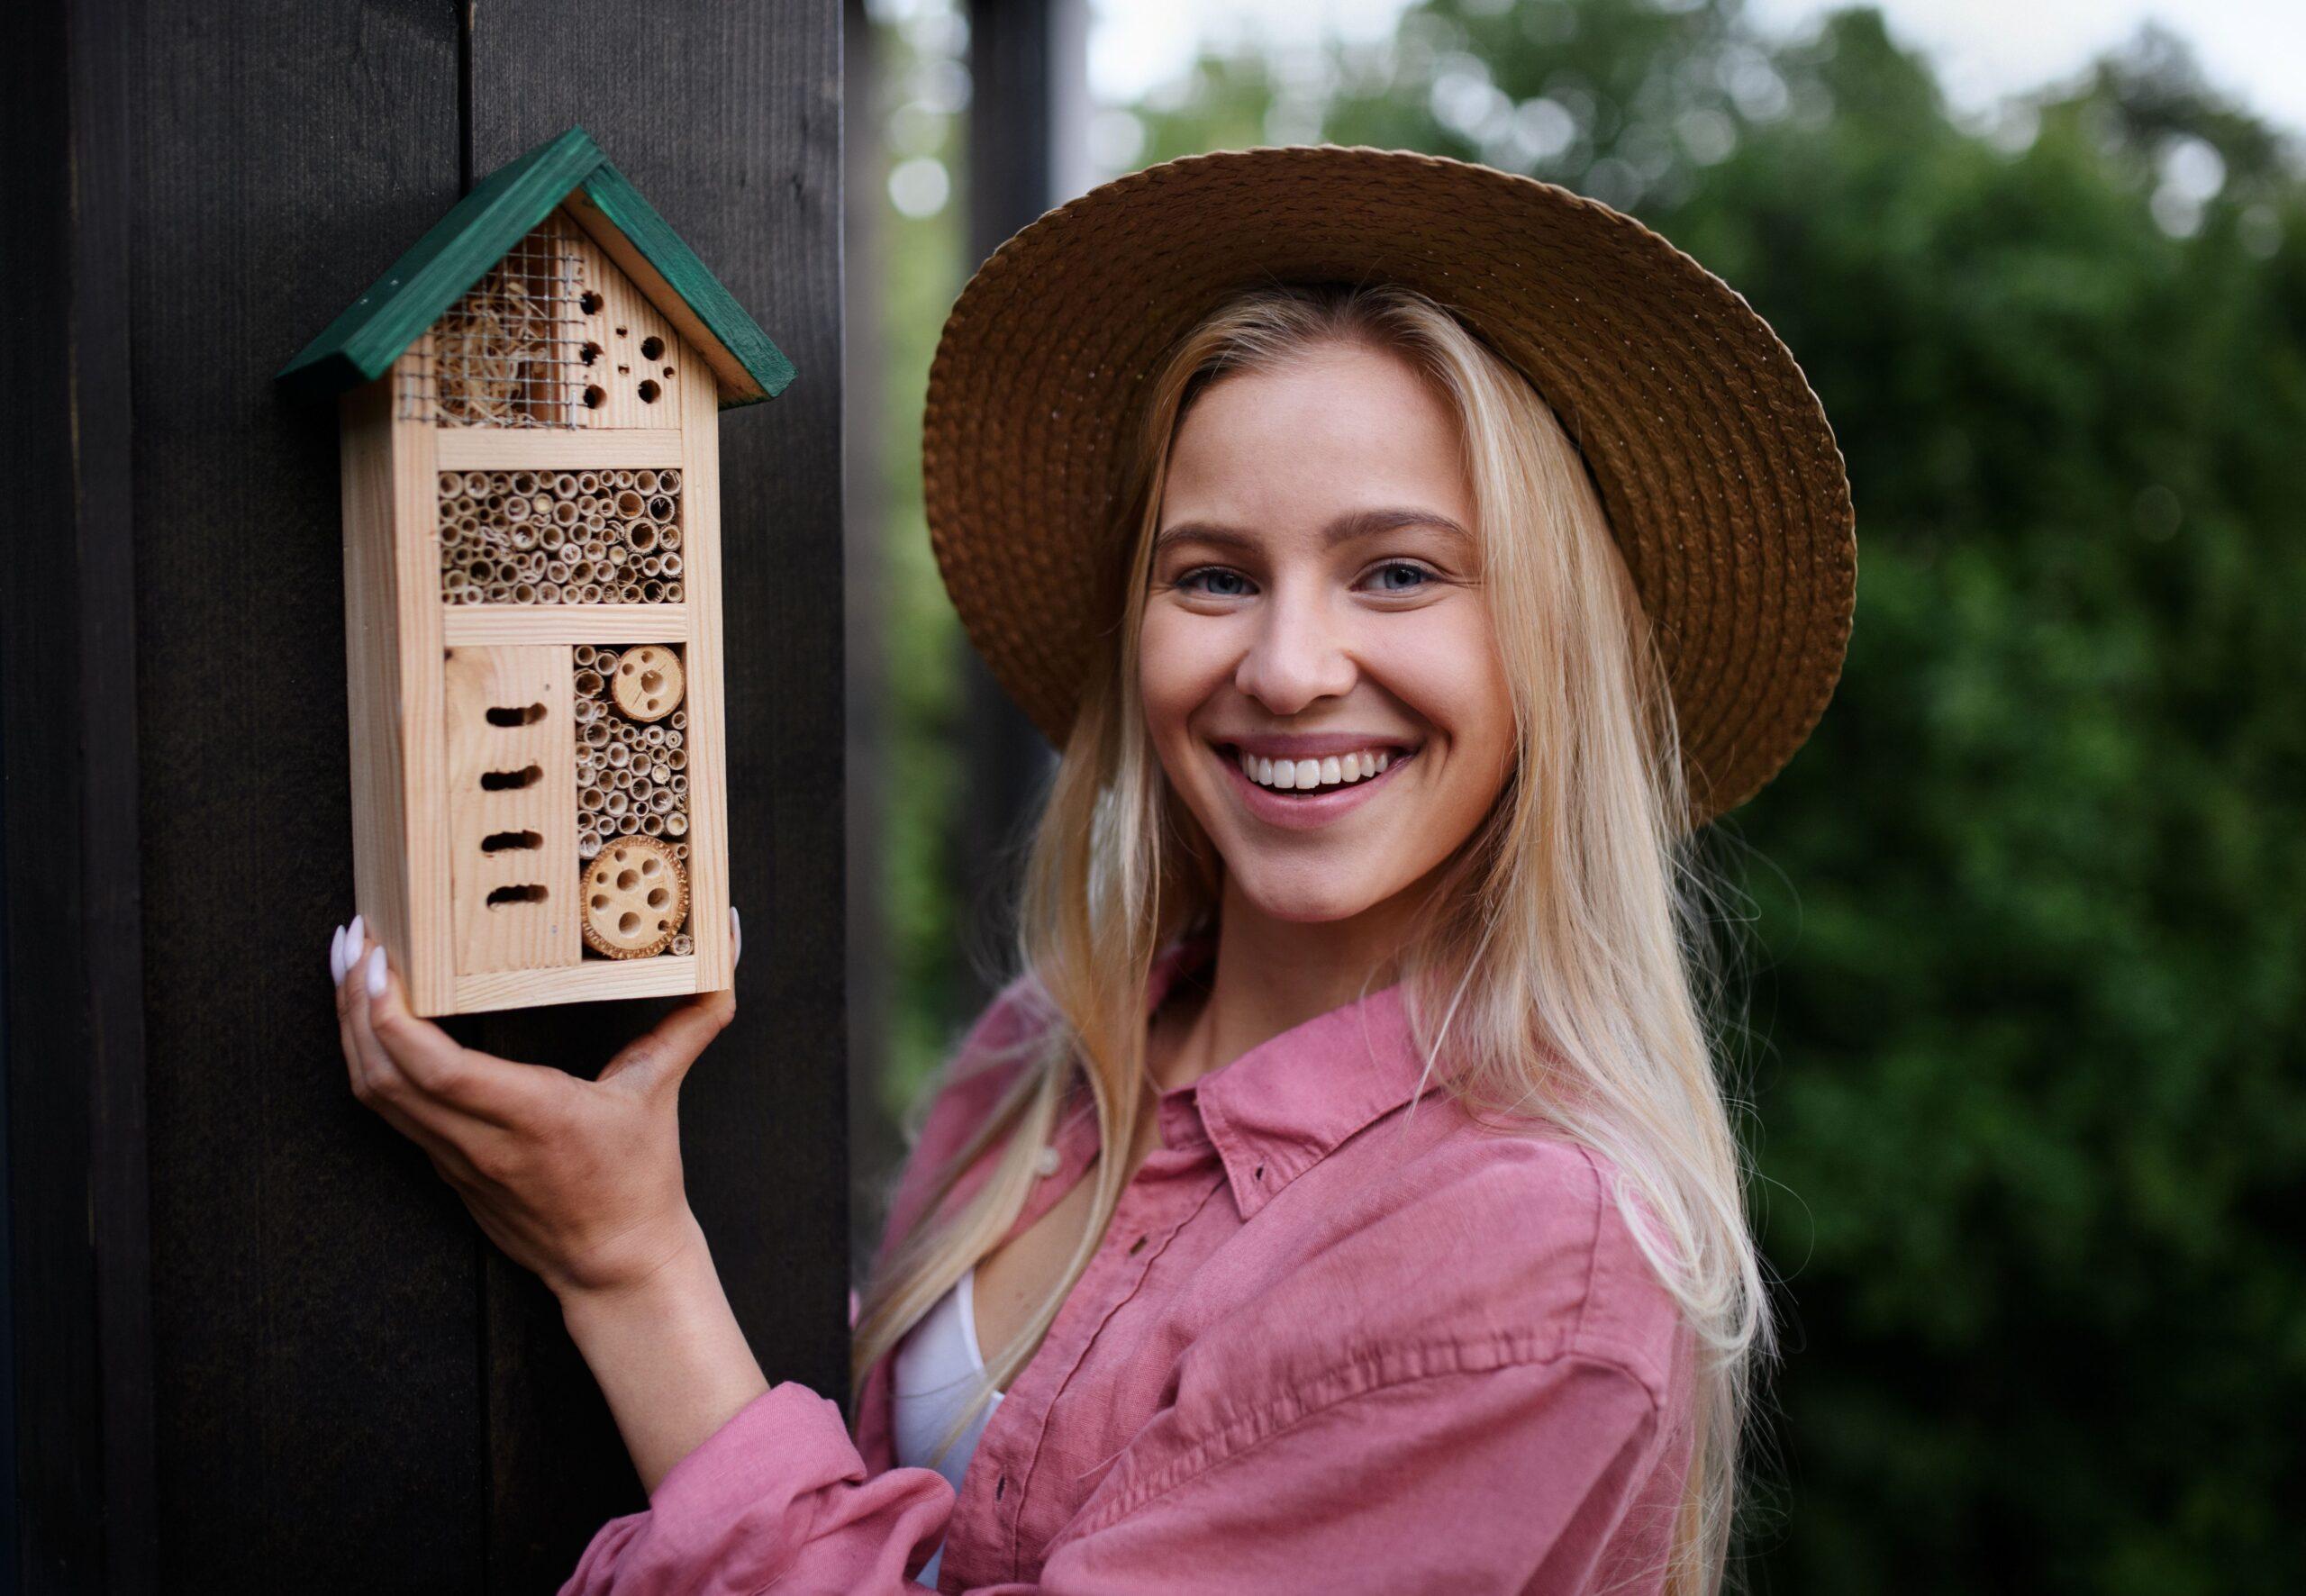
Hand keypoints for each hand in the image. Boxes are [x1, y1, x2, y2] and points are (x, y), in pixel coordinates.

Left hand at [329, 908, 741, 1303]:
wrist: (615, 1266)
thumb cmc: (638, 1183)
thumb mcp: (663, 1090)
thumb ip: (696, 1015)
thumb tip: (727, 944)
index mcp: (534, 1117)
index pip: (439, 1070)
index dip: (394, 1017)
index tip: (383, 962)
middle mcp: (481, 1140)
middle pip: (384, 1075)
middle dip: (354, 1004)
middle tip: (354, 939)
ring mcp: (453, 1157)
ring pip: (372, 1093)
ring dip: (349, 1028)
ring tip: (348, 967)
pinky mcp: (443, 1164)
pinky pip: (386, 1109)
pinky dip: (366, 1058)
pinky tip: (366, 1018)